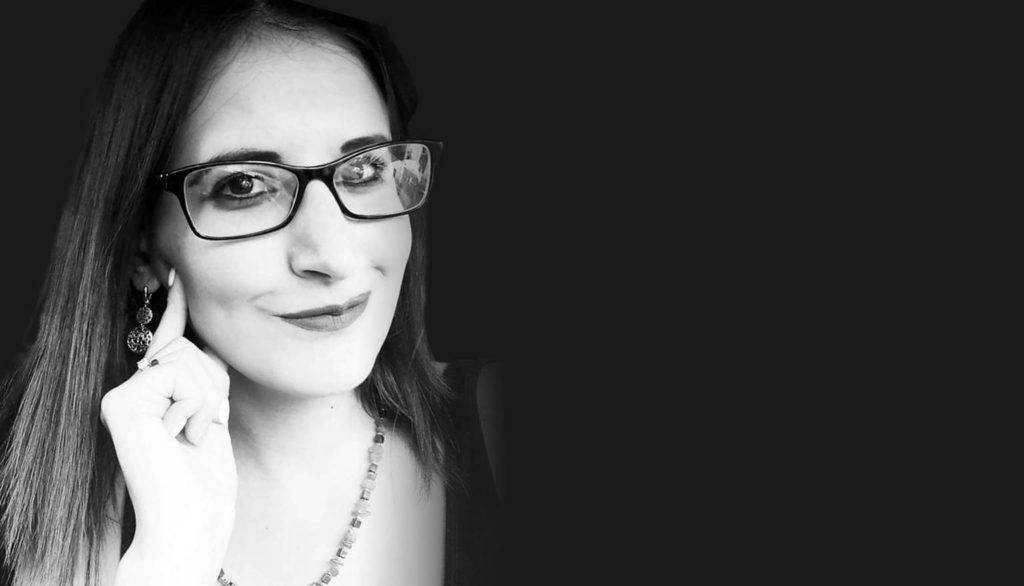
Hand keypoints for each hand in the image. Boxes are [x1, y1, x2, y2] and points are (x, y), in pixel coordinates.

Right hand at [101, 268, 235, 581]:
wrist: (192, 523)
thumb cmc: (205, 481)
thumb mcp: (212, 415)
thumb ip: (205, 376)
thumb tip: (203, 337)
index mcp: (152, 394)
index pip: (172, 343)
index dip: (178, 308)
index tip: (177, 273)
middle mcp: (131, 391)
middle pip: (191, 349)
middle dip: (215, 387)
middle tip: (202, 430)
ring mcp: (122, 396)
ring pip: (188, 359)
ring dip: (208, 401)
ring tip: (192, 438)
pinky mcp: (121, 404)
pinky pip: (179, 374)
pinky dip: (196, 406)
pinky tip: (180, 437)